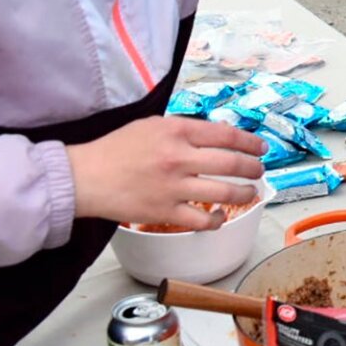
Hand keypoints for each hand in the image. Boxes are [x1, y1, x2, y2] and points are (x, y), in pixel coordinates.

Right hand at [67, 116, 265, 229]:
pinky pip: (203, 220)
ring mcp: (174, 186)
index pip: (227, 135)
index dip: (250, 142)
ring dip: (245, 194)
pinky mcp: (165, 212)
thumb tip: (216, 135)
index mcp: (177, 131)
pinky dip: (217, 219)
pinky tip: (219, 216)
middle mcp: (179, 157)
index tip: (260, 148)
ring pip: (225, 193)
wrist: (85, 177)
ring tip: (250, 193)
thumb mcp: (151, 126)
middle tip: (259, 171)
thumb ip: (184, 129)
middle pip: (233, 164)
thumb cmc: (115, 149)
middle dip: (254, 169)